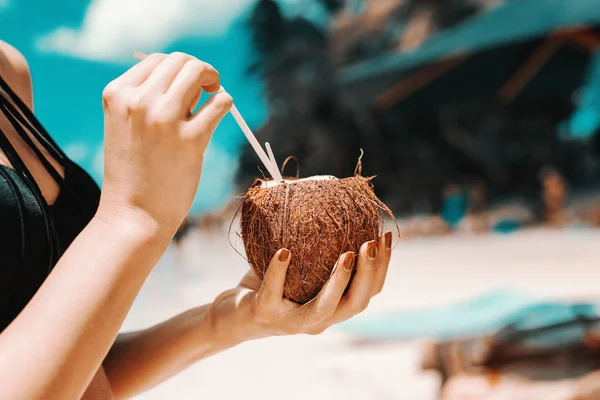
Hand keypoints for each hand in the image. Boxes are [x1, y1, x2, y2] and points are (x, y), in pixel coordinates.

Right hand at [98, 52, 231, 234]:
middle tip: (206, 89)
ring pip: (199, 72)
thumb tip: (193, 80)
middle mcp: (139, 101)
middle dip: (198, 70)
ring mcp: (164, 119)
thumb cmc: (134, 172)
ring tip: (213, 95)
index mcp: (117, 94)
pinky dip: (225, 102)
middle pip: (180, 61)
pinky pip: (220, 102)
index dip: (177, 70)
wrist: (133, 214)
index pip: (156, 60)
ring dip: (213, 79)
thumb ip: (148, 99)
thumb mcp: (126, 126)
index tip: (184, 88)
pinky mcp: (191, 139)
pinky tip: (219, 113)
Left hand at [209, 231, 392, 343]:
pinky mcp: (265, 314)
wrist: (233, 316)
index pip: (368, 292)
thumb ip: (319, 248)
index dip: (382, 267)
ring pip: (323, 309)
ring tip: (347, 254)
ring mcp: (291, 322)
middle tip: (371, 243)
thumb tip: (332, 199)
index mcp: (333, 308)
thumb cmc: (271, 285)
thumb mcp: (301, 270)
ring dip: (339, 281)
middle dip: (368, 274)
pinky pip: (274, 293)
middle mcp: (318, 321)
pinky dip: (279, 272)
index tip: (385, 235)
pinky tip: (284, 251)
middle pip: (355, 304)